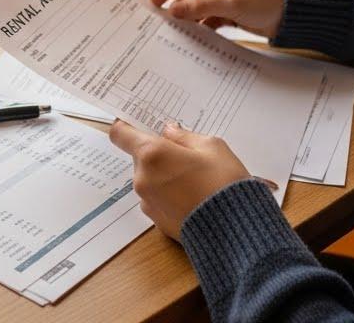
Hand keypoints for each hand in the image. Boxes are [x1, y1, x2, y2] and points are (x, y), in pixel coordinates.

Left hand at [108, 120, 252, 240]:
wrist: (233, 229)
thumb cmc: (224, 184)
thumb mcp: (211, 147)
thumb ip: (185, 137)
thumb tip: (170, 132)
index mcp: (152, 154)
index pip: (120, 134)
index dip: (126, 126)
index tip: (136, 124)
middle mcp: (143, 178)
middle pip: (141, 158)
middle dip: (159, 155)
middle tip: (186, 157)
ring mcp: (147, 202)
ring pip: (150, 179)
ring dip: (165, 176)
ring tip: (195, 181)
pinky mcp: (156, 221)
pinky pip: (157, 199)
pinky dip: (170, 196)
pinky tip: (193, 198)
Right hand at [149, 0, 284, 39]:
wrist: (293, 13)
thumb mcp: (232, 3)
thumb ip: (201, 6)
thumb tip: (175, 10)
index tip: (152, 4)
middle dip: (175, 8)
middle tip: (161, 24)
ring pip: (196, 8)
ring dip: (188, 20)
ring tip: (176, 34)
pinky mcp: (229, 12)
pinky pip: (208, 18)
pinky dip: (202, 27)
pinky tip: (196, 38)